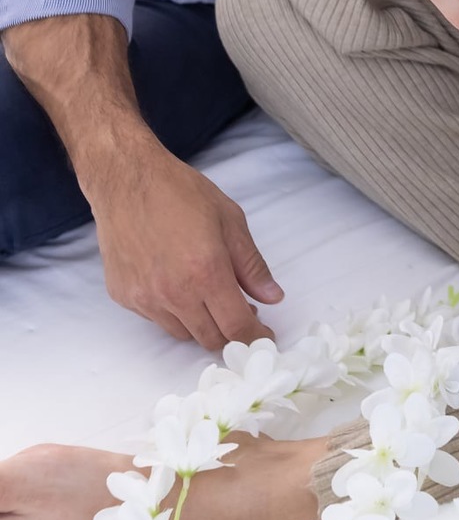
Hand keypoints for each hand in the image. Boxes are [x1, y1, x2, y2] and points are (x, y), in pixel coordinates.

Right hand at [90, 139, 281, 349]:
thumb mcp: (229, 220)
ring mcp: (145, 299)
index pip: (237, 327)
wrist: (126, 180)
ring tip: (207, 292)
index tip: (264, 334)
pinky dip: (172, 310)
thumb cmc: (180, 192)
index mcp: (206, 272)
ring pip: (183, 333)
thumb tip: (272, 297)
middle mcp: (174, 293)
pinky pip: (156, 319)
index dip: (255, 337)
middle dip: (231, 333)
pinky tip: (175, 281)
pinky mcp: (124, 297)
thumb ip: (251, 265)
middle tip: (241, 310)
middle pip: (210, 339)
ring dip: (201, 323)